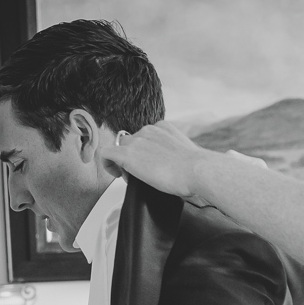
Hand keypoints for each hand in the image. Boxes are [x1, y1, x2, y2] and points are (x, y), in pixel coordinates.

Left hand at [100, 121, 215, 205]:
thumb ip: (176, 155)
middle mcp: (148, 130)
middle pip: (131, 141)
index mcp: (163, 127)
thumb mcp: (187, 154)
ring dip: (123, 162)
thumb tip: (177, 168)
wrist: (197, 170)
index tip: (149, 165)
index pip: (145, 136)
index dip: (143, 152)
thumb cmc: (197, 169)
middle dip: (132, 157)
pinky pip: (106, 154)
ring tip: (132, 177)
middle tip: (140, 175)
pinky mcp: (127, 154)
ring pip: (120, 147)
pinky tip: (117, 175)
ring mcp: (137, 140)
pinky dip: (108, 164)